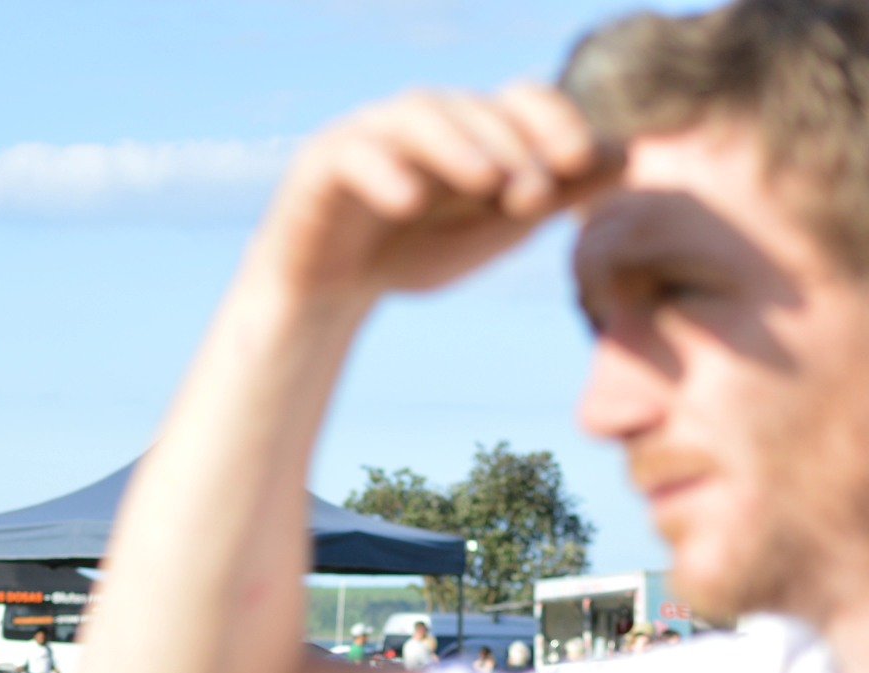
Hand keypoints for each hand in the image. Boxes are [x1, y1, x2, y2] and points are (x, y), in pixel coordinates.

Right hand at [254, 85, 620, 302]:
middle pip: (475, 107)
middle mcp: (423, 119)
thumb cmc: (412, 253)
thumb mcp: (491, 231)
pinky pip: (355, 155)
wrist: (328, 293)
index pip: (520, 101)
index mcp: (469, 129)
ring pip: (419, 116)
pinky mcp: (321, 164)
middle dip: (513, 146)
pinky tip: (409, 202)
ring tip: (487, 184)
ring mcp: (370, 134)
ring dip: (459, 146)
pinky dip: (384, 173)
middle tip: (537, 194)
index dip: (554, 121)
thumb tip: (628, 155)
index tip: (583, 162)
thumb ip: (552, 195)